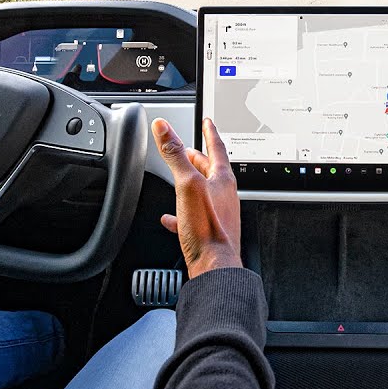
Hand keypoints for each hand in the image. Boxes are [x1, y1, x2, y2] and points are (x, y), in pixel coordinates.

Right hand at [152, 117, 241, 277]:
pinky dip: (181, 213)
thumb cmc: (206, 229)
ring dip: (189, 182)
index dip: (209, 132)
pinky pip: (193, 216)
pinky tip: (169, 218)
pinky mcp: (209, 231)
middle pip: (210, 169)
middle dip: (197, 157)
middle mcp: (224, 194)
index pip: (217, 147)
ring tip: (178, 178)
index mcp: (222, 179)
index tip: (207, 122)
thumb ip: (174, 155)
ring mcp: (218, 213)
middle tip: (187, 149)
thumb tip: (163, 128)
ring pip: (202, 192)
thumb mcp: (186, 184)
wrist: (214, 266)